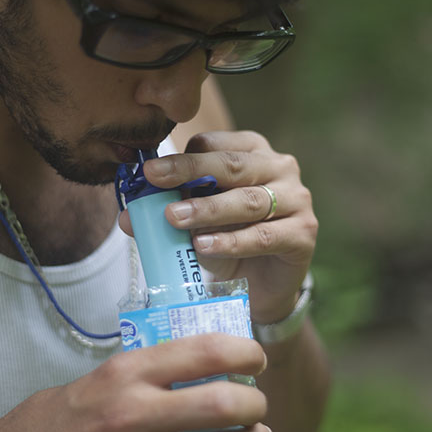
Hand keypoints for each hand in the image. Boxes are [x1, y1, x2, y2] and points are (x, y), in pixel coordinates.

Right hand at [0, 334, 269, 431]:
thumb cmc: (56, 419)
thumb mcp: (100, 378)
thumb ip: (151, 371)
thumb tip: (209, 366)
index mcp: (124, 375)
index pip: (204, 353)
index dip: (244, 352)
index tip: (255, 358)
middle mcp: (133, 417)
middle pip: (223, 406)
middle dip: (255, 404)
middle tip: (258, 403)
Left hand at [120, 131, 317, 322]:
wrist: (260, 288)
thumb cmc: (227, 243)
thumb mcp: (193, 225)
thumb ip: (165, 214)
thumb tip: (127, 217)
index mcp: (252, 151)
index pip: (215, 144)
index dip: (181, 156)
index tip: (149, 171)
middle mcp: (280, 168)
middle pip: (232, 165)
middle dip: (190, 172)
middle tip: (155, 179)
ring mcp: (297, 200)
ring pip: (248, 200)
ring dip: (208, 209)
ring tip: (174, 218)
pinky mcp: (304, 234)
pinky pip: (264, 236)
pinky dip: (231, 241)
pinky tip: (203, 246)